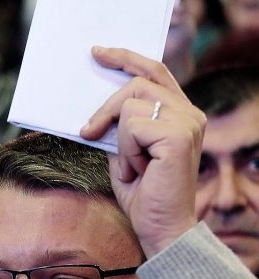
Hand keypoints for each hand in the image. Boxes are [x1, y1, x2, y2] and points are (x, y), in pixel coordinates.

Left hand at [80, 47, 204, 255]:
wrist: (160, 226)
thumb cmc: (142, 192)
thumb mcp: (123, 149)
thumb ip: (118, 122)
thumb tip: (94, 100)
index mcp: (180, 112)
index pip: (154, 71)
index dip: (126, 57)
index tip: (98, 52)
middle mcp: (190, 113)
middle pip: (135, 83)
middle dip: (105, 108)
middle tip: (89, 132)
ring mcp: (187, 122)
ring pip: (129, 104)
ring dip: (118, 137)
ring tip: (132, 164)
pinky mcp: (179, 135)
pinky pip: (131, 126)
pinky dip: (125, 150)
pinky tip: (139, 170)